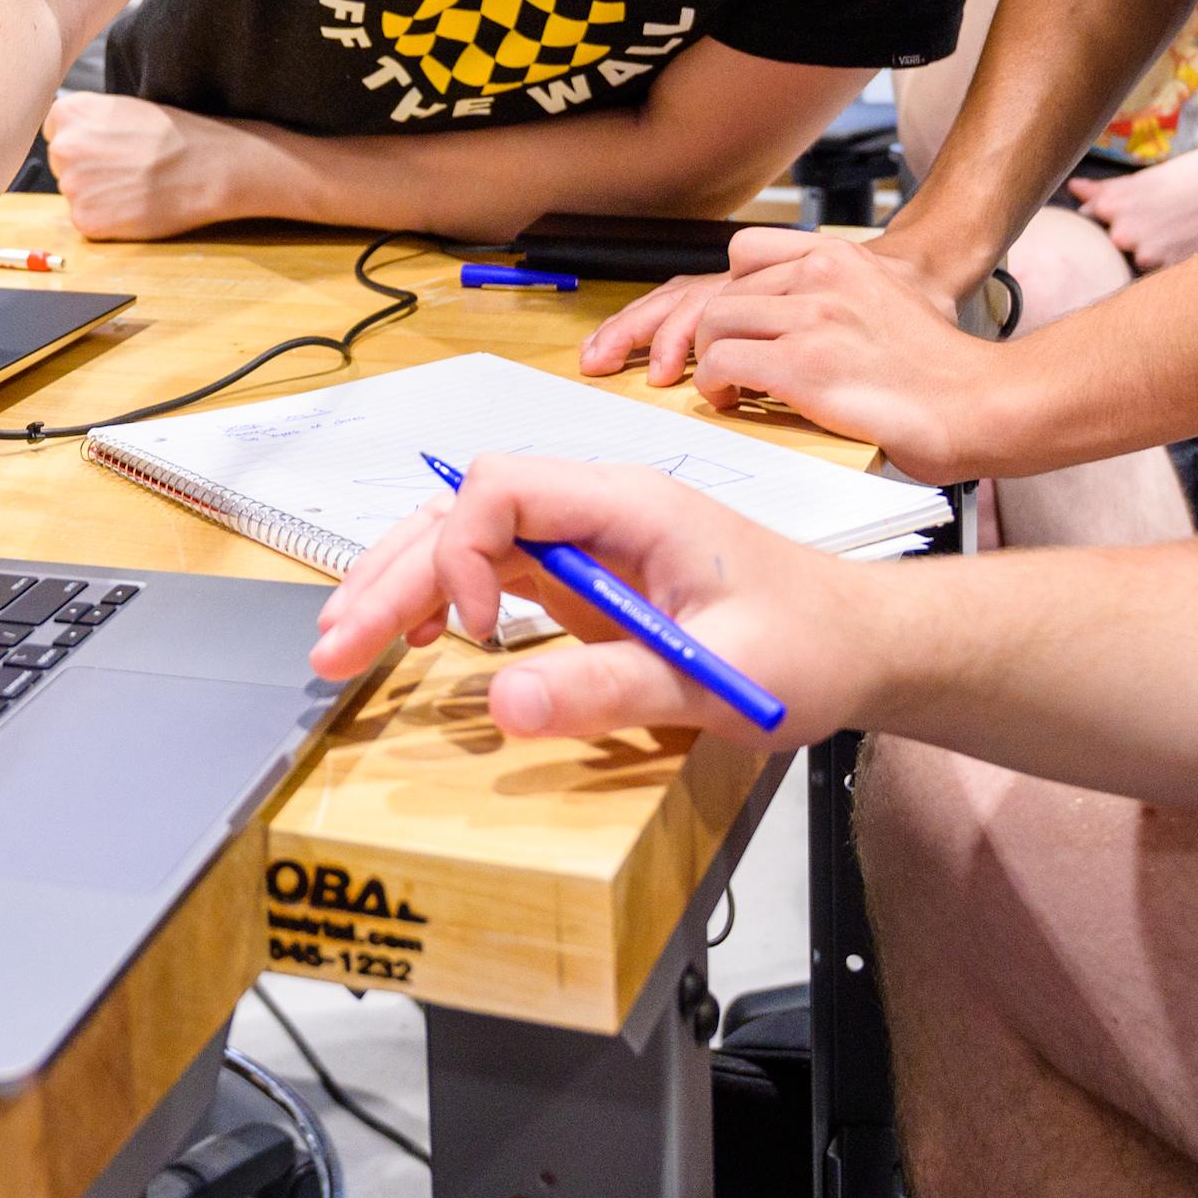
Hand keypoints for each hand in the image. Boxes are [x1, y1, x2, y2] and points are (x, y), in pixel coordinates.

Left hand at [42, 91, 248, 237]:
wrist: (207, 166)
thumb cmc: (174, 134)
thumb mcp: (122, 108)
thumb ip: (89, 120)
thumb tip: (72, 135)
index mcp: (68, 113)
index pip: (55, 132)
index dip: (83, 142)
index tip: (107, 147)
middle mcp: (62, 147)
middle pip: (61, 164)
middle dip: (86, 168)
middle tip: (126, 168)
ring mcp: (72, 186)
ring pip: (75, 193)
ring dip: (97, 194)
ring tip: (134, 185)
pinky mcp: (86, 220)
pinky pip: (87, 220)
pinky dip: (107, 218)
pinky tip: (133, 205)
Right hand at [308, 453, 870, 748]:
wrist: (864, 642)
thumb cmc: (808, 645)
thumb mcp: (714, 678)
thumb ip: (608, 689)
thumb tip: (500, 709)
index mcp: (627, 503)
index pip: (503, 488)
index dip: (461, 552)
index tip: (472, 633)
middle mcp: (595, 507)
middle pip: (463, 513)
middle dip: (392, 573)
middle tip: (333, 644)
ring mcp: (585, 539)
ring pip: (465, 538)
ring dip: (401, 583)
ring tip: (341, 641)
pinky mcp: (585, 576)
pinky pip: (494, 572)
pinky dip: (442, 600)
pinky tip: (412, 638)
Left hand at [686, 239, 1027, 480]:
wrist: (984, 404)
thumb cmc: (938, 368)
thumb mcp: (887, 298)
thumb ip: (837, 295)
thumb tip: (790, 319)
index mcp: (841, 257)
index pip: (746, 250)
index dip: (735, 292)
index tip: (742, 325)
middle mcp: (822, 276)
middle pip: (724, 292)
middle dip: (719, 333)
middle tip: (731, 365)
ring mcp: (812, 318)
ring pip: (714, 323)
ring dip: (712, 359)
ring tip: (730, 386)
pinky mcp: (802, 366)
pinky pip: (721, 362)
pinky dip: (715, 385)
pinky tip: (734, 400)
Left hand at [1067, 135, 1197, 270]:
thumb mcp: (1152, 176)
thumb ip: (1110, 190)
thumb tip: (1075, 189)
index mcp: (1112, 204)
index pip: (1091, 219)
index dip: (1111, 215)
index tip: (1132, 208)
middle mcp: (1124, 234)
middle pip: (1114, 243)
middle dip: (1134, 233)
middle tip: (1168, 216)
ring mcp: (1149, 257)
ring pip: (1139, 259)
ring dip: (1155, 249)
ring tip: (1186, 227)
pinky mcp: (1175, 273)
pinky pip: (1161, 272)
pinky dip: (1175, 260)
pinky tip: (1195, 241)